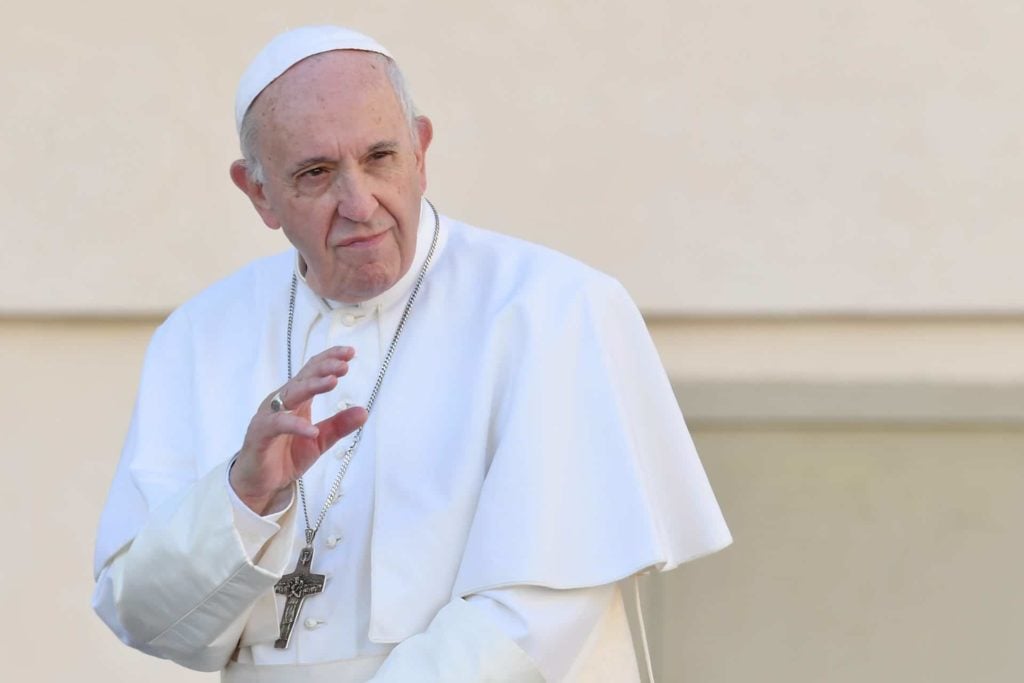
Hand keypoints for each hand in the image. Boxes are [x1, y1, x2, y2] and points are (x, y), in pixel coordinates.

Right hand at [230, 346, 367, 513]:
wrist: (260, 482)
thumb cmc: (286, 456)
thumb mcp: (320, 440)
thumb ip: (339, 426)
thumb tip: (364, 411)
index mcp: (296, 400)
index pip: (312, 372)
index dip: (329, 359)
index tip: (350, 352)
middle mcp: (281, 403)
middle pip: (303, 378)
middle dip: (324, 368)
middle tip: (344, 365)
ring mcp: (269, 416)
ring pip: (290, 395)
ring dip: (312, 386)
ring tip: (333, 382)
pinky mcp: (260, 434)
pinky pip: (277, 425)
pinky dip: (295, 425)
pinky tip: (312, 429)